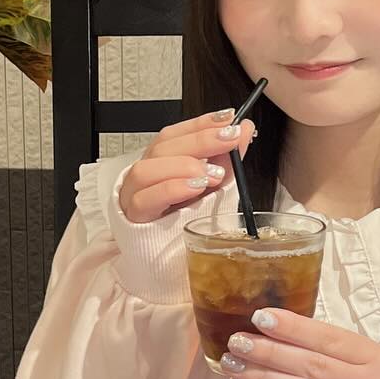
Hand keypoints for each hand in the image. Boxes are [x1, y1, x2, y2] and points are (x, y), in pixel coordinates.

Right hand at [118, 111, 255, 224]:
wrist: (166, 261)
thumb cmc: (187, 221)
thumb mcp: (212, 186)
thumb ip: (227, 158)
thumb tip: (246, 129)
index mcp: (160, 163)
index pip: (175, 133)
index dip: (201, 122)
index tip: (229, 118)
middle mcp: (144, 175)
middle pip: (162, 146)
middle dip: (199, 140)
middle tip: (229, 139)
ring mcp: (133, 196)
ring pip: (146, 169)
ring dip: (183, 166)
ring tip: (213, 174)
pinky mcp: (133, 219)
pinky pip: (145, 199)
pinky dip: (172, 189)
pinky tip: (195, 187)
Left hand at [219, 309, 379, 378]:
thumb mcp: (360, 367)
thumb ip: (325, 350)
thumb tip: (271, 331)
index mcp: (373, 356)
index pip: (329, 337)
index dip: (294, 327)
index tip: (261, 316)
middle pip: (312, 364)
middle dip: (270, 351)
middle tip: (237, 341)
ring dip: (262, 376)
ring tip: (233, 364)